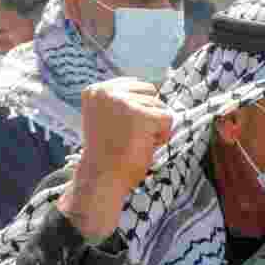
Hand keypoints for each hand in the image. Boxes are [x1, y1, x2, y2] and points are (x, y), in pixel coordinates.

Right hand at [59, 78, 172, 239]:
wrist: (101, 178)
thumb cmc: (108, 154)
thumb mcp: (109, 118)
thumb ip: (123, 102)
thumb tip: (156, 87)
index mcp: (96, 90)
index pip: (137, 85)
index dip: (140, 109)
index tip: (124, 128)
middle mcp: (107, 91)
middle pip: (151, 93)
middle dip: (149, 116)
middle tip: (129, 137)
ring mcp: (124, 102)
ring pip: (160, 107)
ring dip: (154, 128)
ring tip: (133, 142)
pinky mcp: (141, 116)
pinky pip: (168, 120)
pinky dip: (162, 136)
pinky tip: (143, 146)